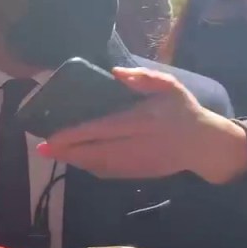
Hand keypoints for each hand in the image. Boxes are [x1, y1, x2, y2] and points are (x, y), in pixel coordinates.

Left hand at [36, 67, 246, 182]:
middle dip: (66, 151)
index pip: (102, 129)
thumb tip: (117, 73)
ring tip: (53, 151)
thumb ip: (145, 78)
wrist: (203, 145)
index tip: (54, 135)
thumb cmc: (182, 110)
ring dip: (73, 160)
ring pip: (97, 165)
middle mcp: (136, 145)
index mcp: (142, 121)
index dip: (76, 135)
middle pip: (94, 152)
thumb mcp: (170, 86)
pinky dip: (88, 166)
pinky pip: (107, 172)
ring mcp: (135, 163)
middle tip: (42, 148)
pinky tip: (76, 158)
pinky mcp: (136, 174)